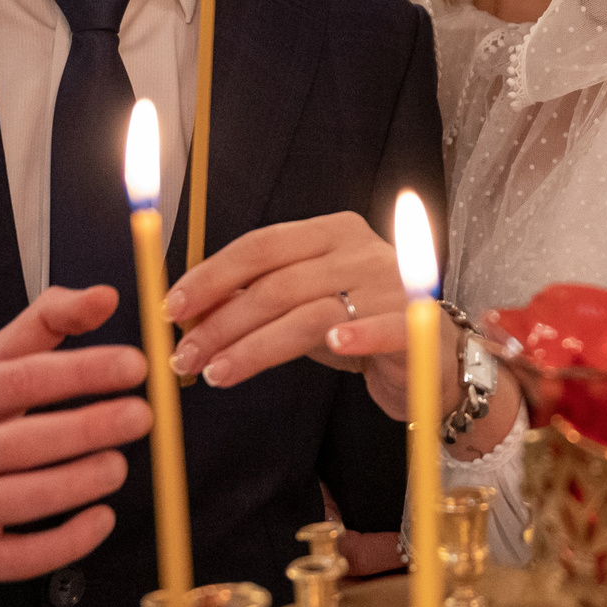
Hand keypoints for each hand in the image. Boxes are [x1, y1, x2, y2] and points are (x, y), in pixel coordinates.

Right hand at [0, 285, 151, 590]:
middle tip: (141, 416)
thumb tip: (105, 297)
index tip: (135, 365)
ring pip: (10, 502)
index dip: (80, 371)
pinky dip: (61, 544)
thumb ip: (45, 325)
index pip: (17, 379)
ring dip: (73, 485)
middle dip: (85, 428)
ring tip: (119, 467)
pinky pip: (10, 559)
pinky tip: (101, 520)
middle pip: (15, 443)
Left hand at [166, 212, 417, 417]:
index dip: (213, 275)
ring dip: (255, 347)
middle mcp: (362, 251)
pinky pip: (380, 328)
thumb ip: (260, 297)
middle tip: (183, 356)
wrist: (434, 360)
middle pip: (278, 283)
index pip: (262, 245)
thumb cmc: (361, 326)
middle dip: (221, 323)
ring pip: (310, 314)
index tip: (172, 308)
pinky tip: (332, 347)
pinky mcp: (416, 325)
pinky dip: (356, 336)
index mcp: (332, 232)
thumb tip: (189, 308)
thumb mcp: (306, 303)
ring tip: (217, 374)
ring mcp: (392, 286)